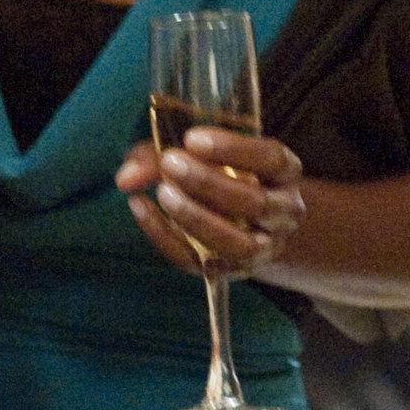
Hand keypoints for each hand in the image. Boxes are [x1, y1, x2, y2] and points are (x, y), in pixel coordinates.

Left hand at [113, 126, 304, 275]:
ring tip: (163, 193)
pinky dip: (166, 238)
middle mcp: (282, 212)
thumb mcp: (199, 154)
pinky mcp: (230, 271)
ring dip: (197, 219)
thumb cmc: (220, 175)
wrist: (248, 224)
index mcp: (284, 172)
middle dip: (208, 183)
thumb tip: (126, 178)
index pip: (271, 159)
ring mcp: (262, 247)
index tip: (192, 138)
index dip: (234, 149)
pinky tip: (142, 210)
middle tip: (170, 162)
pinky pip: (200, 262)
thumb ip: (158, 155)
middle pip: (254, 203)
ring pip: (240, 244)